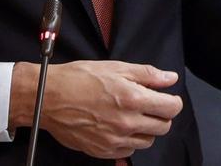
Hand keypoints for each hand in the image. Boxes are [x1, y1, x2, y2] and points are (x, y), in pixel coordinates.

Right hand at [9, 60, 182, 158]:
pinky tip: (118, 127)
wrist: (48, 98)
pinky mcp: (103, 151)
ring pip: (147, 141)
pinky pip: (127, 152)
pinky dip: (128, 141)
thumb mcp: (116, 68)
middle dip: (160, 115)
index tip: (167, 98)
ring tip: (131, 116)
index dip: (173, 102)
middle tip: (149, 106)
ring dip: (145, 129)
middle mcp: (126, 122)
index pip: (171, 108)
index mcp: (133, 99)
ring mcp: (115, 140)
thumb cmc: (78, 79)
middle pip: (163, 127)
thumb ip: (148, 74)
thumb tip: (170, 78)